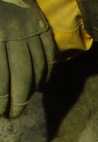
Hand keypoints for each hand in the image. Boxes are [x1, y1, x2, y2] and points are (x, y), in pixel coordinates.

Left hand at [0, 0, 55, 117]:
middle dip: (18, 98)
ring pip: (37, 66)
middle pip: (21, 74)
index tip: (1, 112)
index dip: (0, 96)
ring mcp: (31, 30)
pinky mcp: (41, 26)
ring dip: (32, 88)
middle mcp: (15, 34)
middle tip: (15, 115)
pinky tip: (41, 84)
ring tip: (25, 102)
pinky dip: (46, 71)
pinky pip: (49, 54)